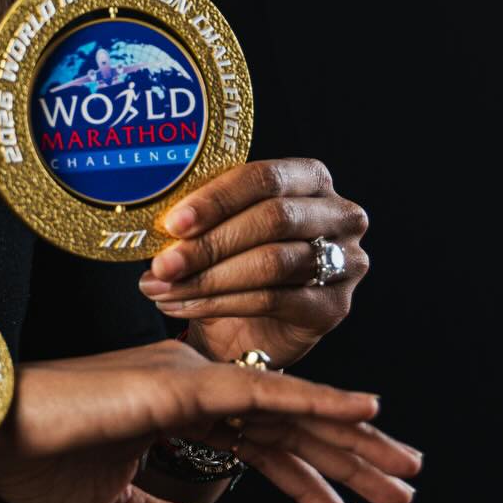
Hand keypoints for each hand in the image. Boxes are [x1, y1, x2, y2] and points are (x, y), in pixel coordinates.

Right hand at [0, 339, 418, 502]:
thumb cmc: (33, 462)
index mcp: (173, 406)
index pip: (260, 443)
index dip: (308, 480)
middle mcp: (188, 384)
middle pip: (285, 425)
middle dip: (347, 459)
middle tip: (403, 487)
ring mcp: (186, 380)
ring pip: (286, 412)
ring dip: (350, 443)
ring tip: (402, 470)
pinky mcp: (178, 387)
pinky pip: (261, 396)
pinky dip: (316, 404)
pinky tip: (362, 415)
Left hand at [137, 158, 369, 364]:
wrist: (253, 325)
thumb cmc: (235, 261)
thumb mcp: (218, 227)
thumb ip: (198, 218)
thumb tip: (156, 224)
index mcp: (310, 178)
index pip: (264, 178)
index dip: (216, 199)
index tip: (173, 223)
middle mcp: (339, 214)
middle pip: (272, 219)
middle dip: (208, 244)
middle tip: (162, 264)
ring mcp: (346, 261)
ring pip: (271, 263)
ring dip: (208, 278)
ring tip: (162, 288)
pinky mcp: (334, 307)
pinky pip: (273, 300)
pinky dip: (220, 303)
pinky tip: (183, 306)